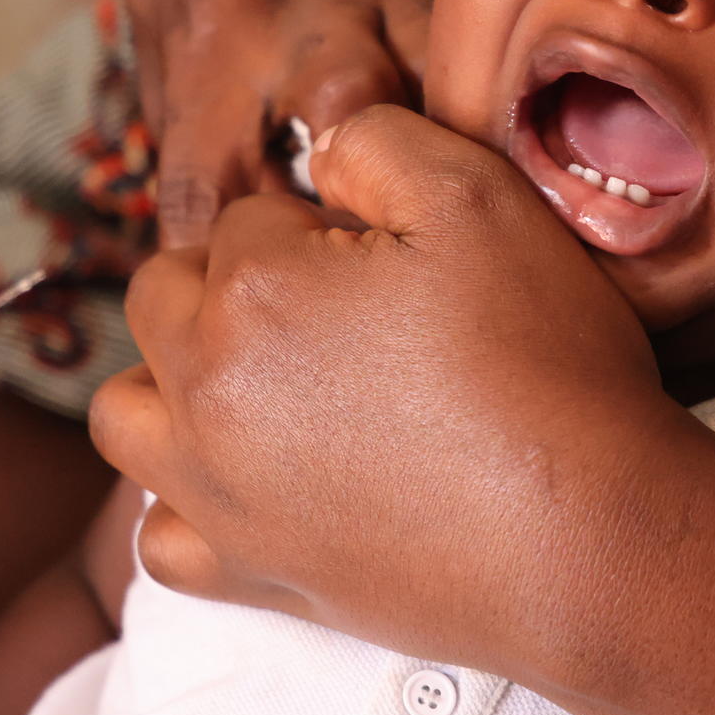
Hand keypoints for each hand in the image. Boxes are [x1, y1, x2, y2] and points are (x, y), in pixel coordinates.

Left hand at [88, 105, 701, 679]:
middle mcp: (203, 388)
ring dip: (169, 387)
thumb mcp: (478, 197)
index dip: (318, 229)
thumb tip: (318, 150)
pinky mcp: (242, 573)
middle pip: (163, 301)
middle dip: (225, 288)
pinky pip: (155, 540)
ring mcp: (211, 489)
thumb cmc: (542, 365)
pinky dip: (181, 511)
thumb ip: (375, 141)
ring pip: (123, 415)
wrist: (591, 539)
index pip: (247, 220)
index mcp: (249, 288)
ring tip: (256, 386)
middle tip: (329, 315)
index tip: (386, 269)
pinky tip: (242, 488)